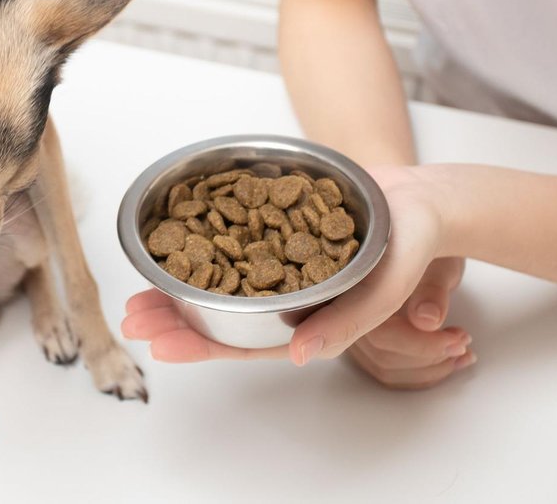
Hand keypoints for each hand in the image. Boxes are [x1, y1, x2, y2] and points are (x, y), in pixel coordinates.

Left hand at [122, 165, 472, 378]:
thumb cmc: (411, 246)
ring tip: (142, 287)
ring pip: (223, 281)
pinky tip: (178, 242)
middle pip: (224, 316)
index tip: (162, 348)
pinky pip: (238, 241)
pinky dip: (206, 243)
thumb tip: (298, 357)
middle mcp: (291, 297)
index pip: (247, 342)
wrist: (423, 199)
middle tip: (133, 315)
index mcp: (311, 321)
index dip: (203, 346)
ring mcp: (284, 264)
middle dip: (176, 317)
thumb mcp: (384, 286)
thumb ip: (346, 323)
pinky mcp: (282, 230)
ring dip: (183, 285)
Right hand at [344, 256, 473, 388]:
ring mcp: (354, 329)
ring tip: (463, 352)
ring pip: (387, 369)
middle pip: (384, 357)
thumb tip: (426, 320)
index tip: (456, 342)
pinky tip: (450, 361)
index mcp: (359, 287)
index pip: (382, 334)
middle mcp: (346, 311)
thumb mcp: (439, 263)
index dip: (421, 346)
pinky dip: (422, 372)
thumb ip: (432, 291)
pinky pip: (389, 370)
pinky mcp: (365, 342)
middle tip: (464, 342)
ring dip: (430, 369)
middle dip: (430, 357)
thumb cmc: (428, 243)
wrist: (420, 236)